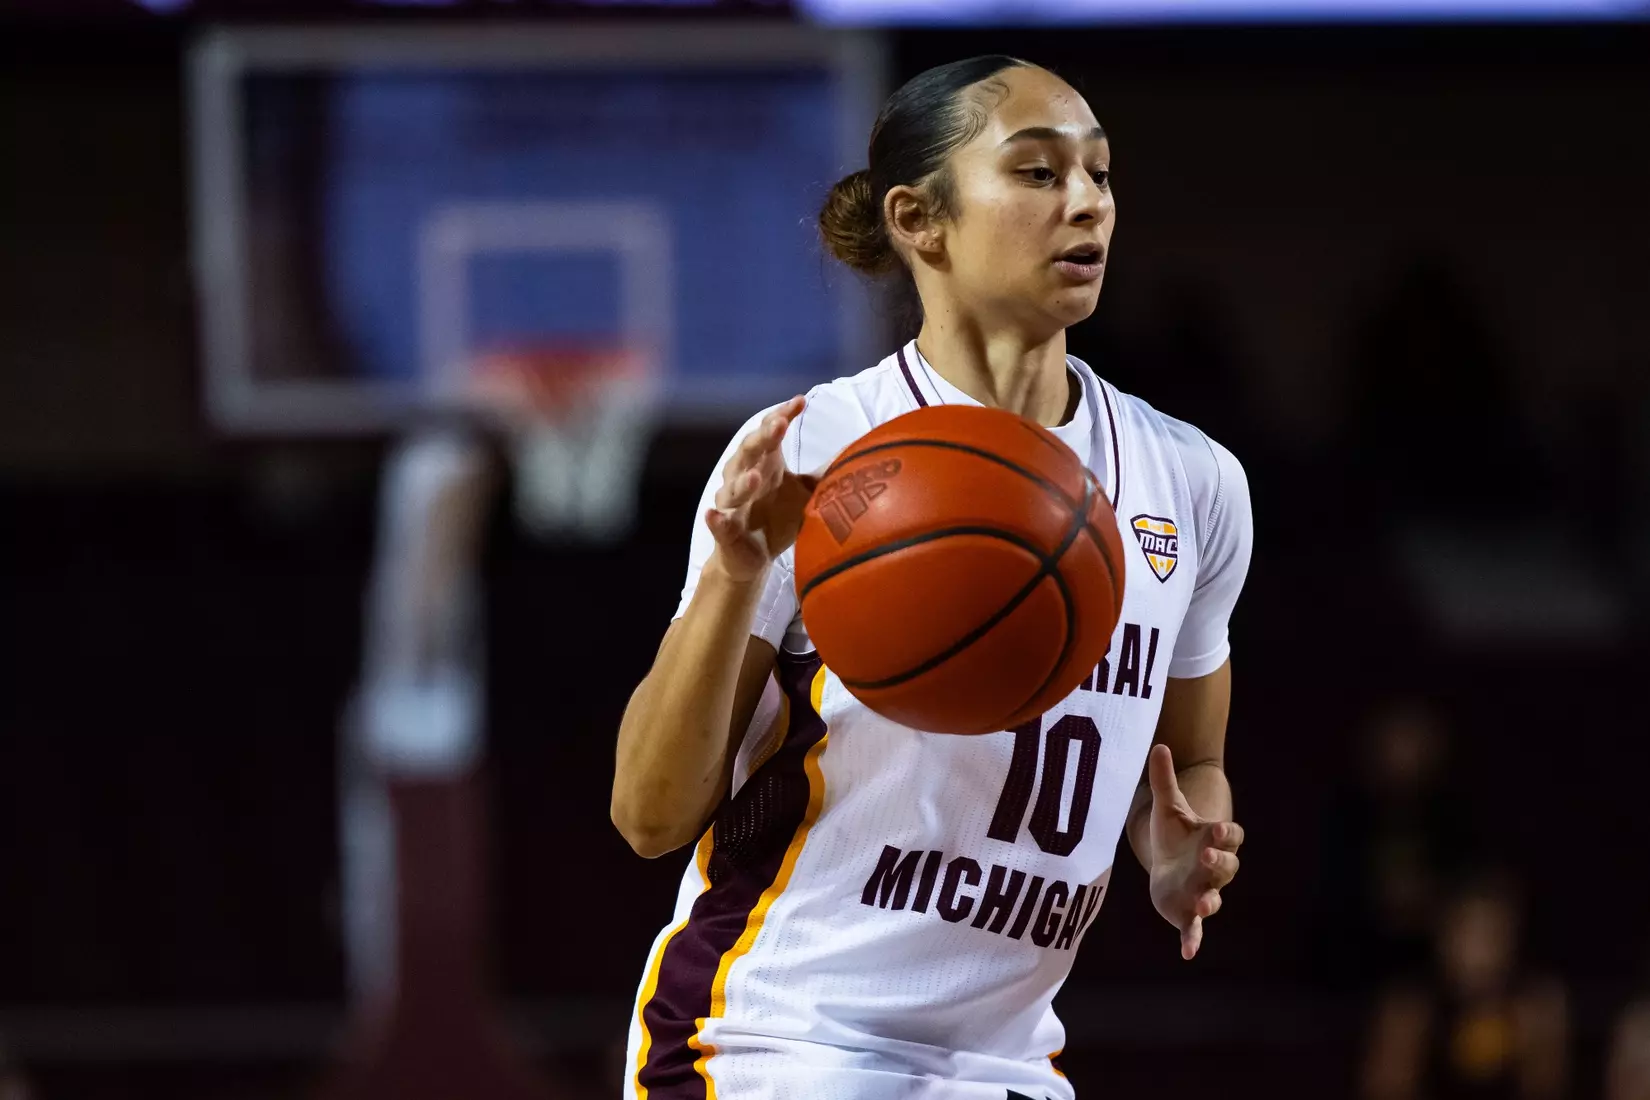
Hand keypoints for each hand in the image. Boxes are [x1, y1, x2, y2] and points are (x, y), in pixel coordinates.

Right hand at [705, 396, 816, 582]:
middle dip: (762, 438)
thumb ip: (827, 472)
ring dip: (743, 482)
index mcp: (766, 463)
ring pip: (733, 489)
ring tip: (756, 477)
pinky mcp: (726, 533)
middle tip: (778, 426)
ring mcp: (733, 505)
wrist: (753, 557)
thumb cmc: (778, 517)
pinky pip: (719, 525)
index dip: (782, 415)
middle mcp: (744, 477)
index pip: (771, 431)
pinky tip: (714, 515)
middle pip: (750, 451)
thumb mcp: (808, 492)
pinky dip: (717, 520)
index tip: (799, 402)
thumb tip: (860, 450)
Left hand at [1144, 744, 1243, 959]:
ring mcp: (1203, 891)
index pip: (1230, 836)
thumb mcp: (1167, 806)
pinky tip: (1188, 953)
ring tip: (1204, 902)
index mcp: (1213, 840)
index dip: (1227, 833)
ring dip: (1210, 900)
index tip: (1219, 827)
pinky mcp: (1188, 914)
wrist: (1167, 864)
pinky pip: (1195, 929)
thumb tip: (1159, 746)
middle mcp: (1213, 868)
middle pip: (1227, 867)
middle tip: (1208, 856)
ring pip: (1214, 897)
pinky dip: (1193, 940)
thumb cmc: (1174, 834)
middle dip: (1219, 863)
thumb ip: (1165, 779)